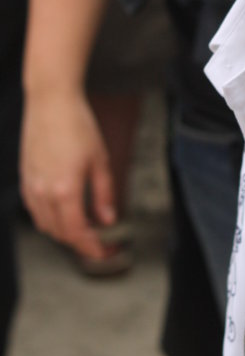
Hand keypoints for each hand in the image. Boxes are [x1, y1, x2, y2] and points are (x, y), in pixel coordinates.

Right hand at [20, 90, 115, 258]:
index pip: (77, 232)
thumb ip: (104, 193)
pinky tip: (64, 213)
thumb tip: (108, 220)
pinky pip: (35, 211)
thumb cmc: (78, 126)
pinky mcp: (25, 178)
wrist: (50, 102)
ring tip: (84, 230)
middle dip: (80, 242)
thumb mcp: (100, 160)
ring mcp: (31, 186)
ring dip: (64, 233)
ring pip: (44, 225)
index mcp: (65, 190)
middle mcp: (43, 193)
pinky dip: (49, 219)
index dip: (91, 247)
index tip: (104, 252)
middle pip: (59, 233)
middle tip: (99, 243)